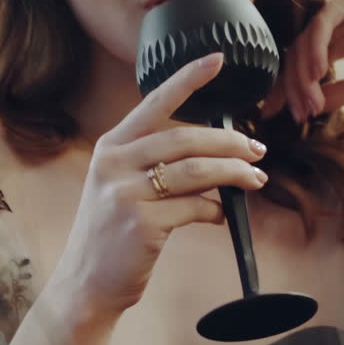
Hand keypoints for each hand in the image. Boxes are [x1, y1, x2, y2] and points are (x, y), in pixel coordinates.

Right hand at [47, 53, 269, 323]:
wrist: (85, 284)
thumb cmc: (111, 236)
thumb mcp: (119, 188)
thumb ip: (153, 166)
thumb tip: (213, 153)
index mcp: (111, 148)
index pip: (155, 102)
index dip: (189, 78)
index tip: (218, 60)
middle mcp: (115, 164)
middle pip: (186, 137)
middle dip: (230, 141)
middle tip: (257, 149)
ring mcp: (127, 192)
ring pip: (197, 170)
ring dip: (234, 172)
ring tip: (254, 178)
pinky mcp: (142, 222)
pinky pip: (195, 206)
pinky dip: (215, 208)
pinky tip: (220, 214)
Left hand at [262, 0, 343, 121]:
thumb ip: (341, 92)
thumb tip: (312, 110)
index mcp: (337, 42)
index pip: (302, 67)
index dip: (286, 91)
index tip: (274, 115)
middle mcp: (332, 24)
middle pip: (296, 56)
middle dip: (289, 88)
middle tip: (290, 115)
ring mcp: (338, 9)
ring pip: (305, 43)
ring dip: (303, 76)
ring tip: (307, 104)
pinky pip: (322, 26)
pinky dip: (316, 50)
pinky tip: (318, 74)